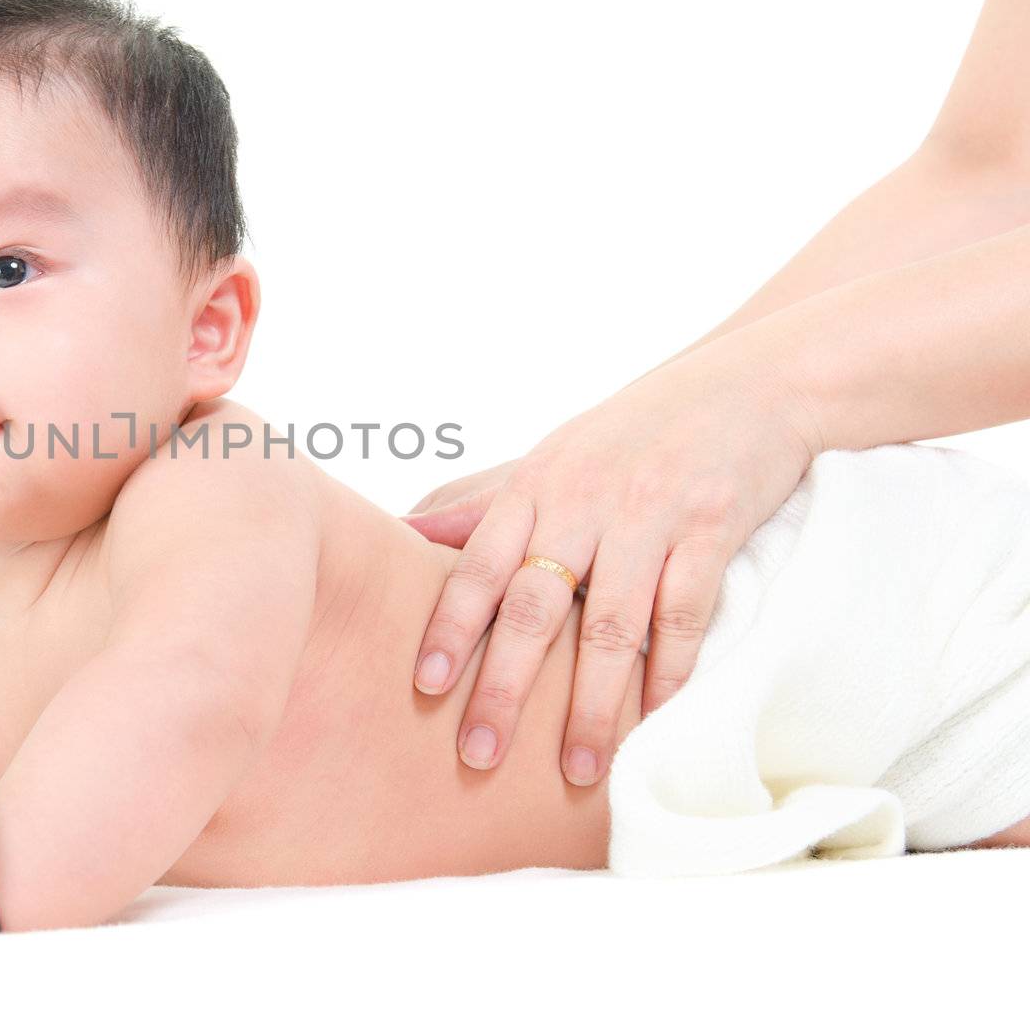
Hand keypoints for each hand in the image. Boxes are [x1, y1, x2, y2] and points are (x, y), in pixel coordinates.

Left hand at [401, 334, 822, 784]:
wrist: (751, 382)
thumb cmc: (635, 431)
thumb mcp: (552, 457)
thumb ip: (482, 503)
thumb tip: (402, 531)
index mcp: (535, 486)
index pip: (479, 565)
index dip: (449, 626)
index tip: (425, 686)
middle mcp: (584, 501)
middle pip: (533, 607)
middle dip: (504, 687)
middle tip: (479, 755)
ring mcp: (649, 515)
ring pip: (610, 626)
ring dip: (591, 706)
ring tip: (576, 771)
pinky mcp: (712, 529)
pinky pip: (686, 616)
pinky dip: (670, 676)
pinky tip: (655, 725)